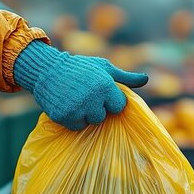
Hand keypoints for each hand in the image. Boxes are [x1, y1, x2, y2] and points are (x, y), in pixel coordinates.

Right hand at [13, 40, 147, 130]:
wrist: (47, 69)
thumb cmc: (80, 67)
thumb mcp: (103, 67)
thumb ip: (125, 77)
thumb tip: (146, 79)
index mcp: (105, 85)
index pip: (118, 106)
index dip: (110, 100)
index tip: (99, 93)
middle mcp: (92, 98)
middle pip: (102, 116)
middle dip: (96, 108)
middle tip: (84, 94)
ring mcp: (77, 108)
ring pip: (89, 122)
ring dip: (84, 114)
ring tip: (75, 99)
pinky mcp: (64, 116)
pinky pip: (76, 126)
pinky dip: (72, 119)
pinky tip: (67, 105)